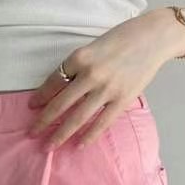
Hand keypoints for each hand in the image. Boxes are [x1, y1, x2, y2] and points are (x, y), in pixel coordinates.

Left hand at [27, 7, 184, 148]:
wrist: (153, 37)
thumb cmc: (122, 38)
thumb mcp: (93, 46)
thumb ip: (79, 66)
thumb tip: (62, 88)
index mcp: (79, 57)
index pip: (53, 82)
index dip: (40, 97)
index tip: (32, 107)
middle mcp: (90, 74)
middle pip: (60, 104)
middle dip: (43, 121)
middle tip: (31, 133)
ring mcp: (107, 89)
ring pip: (78, 117)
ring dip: (61, 134)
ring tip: (49, 146)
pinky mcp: (123, 99)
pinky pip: (102, 122)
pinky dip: (89, 135)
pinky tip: (78, 145)